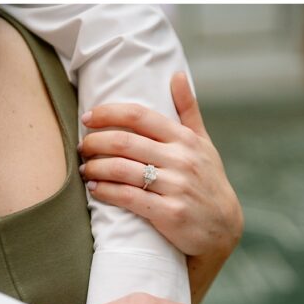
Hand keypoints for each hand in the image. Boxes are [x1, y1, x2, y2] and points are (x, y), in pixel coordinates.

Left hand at [80, 72, 242, 257]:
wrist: (222, 228)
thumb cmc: (207, 181)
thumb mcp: (203, 144)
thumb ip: (188, 111)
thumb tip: (177, 75)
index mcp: (185, 139)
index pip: (140, 116)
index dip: (108, 113)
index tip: (87, 117)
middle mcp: (181, 159)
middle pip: (124, 142)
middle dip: (94, 142)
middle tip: (81, 146)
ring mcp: (176, 186)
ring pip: (121, 169)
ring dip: (95, 168)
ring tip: (84, 169)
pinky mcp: (169, 212)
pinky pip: (128, 197)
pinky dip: (105, 191)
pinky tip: (94, 189)